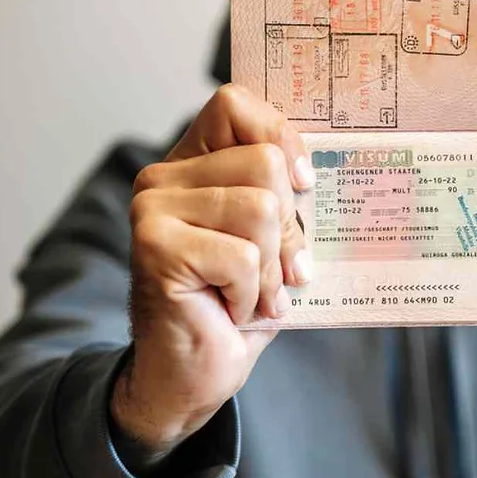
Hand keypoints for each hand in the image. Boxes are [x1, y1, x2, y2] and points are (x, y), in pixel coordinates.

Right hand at [110, 84, 314, 463]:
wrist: (190, 374)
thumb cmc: (234, 304)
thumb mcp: (272, 241)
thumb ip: (285, 198)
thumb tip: (322, 172)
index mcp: (193, 164)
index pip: (236, 103)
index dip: (281, 135)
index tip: (304, 183)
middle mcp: (164, 177)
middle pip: (265, 163)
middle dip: (289, 227)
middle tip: (281, 270)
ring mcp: (153, 208)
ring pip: (260, 208)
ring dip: (272, 266)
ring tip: (256, 293)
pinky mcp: (156, 246)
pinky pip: (243, 255)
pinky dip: (252, 292)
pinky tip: (231, 308)